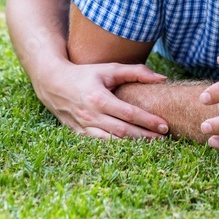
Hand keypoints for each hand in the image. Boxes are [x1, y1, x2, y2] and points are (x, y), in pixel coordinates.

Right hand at [35, 59, 168, 138]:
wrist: (54, 83)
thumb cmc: (86, 74)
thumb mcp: (109, 69)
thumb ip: (136, 72)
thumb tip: (162, 78)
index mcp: (99, 98)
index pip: (129, 113)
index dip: (147, 121)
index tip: (164, 125)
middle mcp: (91, 115)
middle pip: (123, 131)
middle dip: (145, 136)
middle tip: (164, 138)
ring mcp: (83, 127)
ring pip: (112, 142)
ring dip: (132, 146)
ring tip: (152, 146)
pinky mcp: (79, 135)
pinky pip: (100, 145)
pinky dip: (116, 149)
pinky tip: (130, 149)